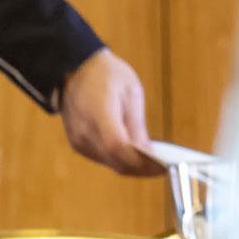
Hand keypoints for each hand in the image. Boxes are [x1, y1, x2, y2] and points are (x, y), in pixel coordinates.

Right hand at [59, 49, 158, 174]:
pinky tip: (138, 157)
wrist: (73, 69)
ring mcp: (78, 140)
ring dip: (132, 166)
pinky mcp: (78, 144)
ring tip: (156, 165)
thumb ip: (137, 125)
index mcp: (97, 113)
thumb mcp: (130, 92)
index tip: (162, 166)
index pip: (117, 147)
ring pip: (110, 163)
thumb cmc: (105, 75)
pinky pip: (103, 158)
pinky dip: (121, 160)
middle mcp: (83, 131)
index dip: (140, 161)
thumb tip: (149, 153)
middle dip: (141, 168)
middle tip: (164, 168)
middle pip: (115, 160)